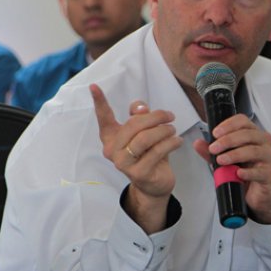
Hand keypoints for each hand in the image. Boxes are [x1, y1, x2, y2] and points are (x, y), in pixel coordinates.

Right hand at [90, 84, 182, 233]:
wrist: (154, 184)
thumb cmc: (148, 153)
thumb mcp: (144, 132)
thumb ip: (139, 117)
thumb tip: (140, 107)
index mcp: (111, 138)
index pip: (104, 118)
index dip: (99, 102)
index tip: (93, 86)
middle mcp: (113, 151)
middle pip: (133, 125)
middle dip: (155, 117)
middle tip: (169, 115)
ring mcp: (124, 164)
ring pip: (145, 138)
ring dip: (164, 130)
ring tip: (173, 129)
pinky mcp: (139, 173)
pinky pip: (157, 151)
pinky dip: (171, 143)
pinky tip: (177, 141)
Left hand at [193, 114, 270, 223]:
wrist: (258, 192)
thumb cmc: (245, 170)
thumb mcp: (225, 159)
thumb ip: (212, 151)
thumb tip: (198, 143)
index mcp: (253, 134)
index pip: (243, 121)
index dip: (229, 125)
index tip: (215, 133)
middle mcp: (263, 143)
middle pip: (248, 134)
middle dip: (228, 140)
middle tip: (214, 148)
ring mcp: (268, 158)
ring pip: (254, 151)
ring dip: (235, 154)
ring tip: (222, 160)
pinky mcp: (269, 174)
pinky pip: (260, 171)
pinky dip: (248, 172)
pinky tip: (238, 173)